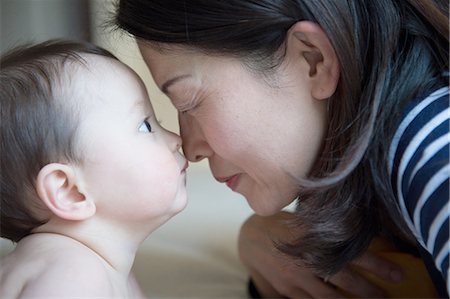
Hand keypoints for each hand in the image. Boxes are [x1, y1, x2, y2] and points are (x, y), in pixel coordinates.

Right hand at [238, 212, 402, 297]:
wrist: (249, 238)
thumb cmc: (280, 225)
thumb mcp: (304, 220)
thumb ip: (325, 230)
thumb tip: (357, 230)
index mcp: (310, 238)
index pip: (350, 251)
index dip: (377, 263)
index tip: (398, 273)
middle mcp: (303, 260)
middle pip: (343, 280)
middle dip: (369, 291)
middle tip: (388, 297)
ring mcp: (294, 278)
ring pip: (328, 298)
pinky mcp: (286, 291)